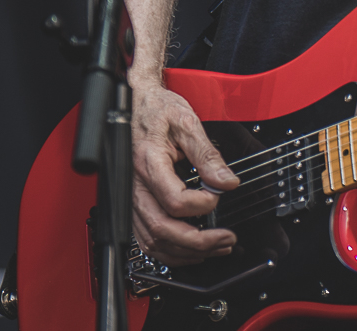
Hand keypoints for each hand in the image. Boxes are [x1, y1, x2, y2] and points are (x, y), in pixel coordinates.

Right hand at [131, 79, 238, 263]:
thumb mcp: (186, 122)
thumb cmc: (156, 110)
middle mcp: (134, 187)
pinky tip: (191, 249)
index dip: (200, 205)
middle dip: (197, 241)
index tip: (218, 197)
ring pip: (152, 240)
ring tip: (215, 248)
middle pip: (161, 229)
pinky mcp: (132, 205)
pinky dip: (169, 250)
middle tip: (225, 239)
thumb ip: (207, 154)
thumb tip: (226, 180)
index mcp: (148, 164)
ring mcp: (130, 200)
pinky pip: (146, 238)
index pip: (173, 200)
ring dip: (185, 251)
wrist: (134, 104)